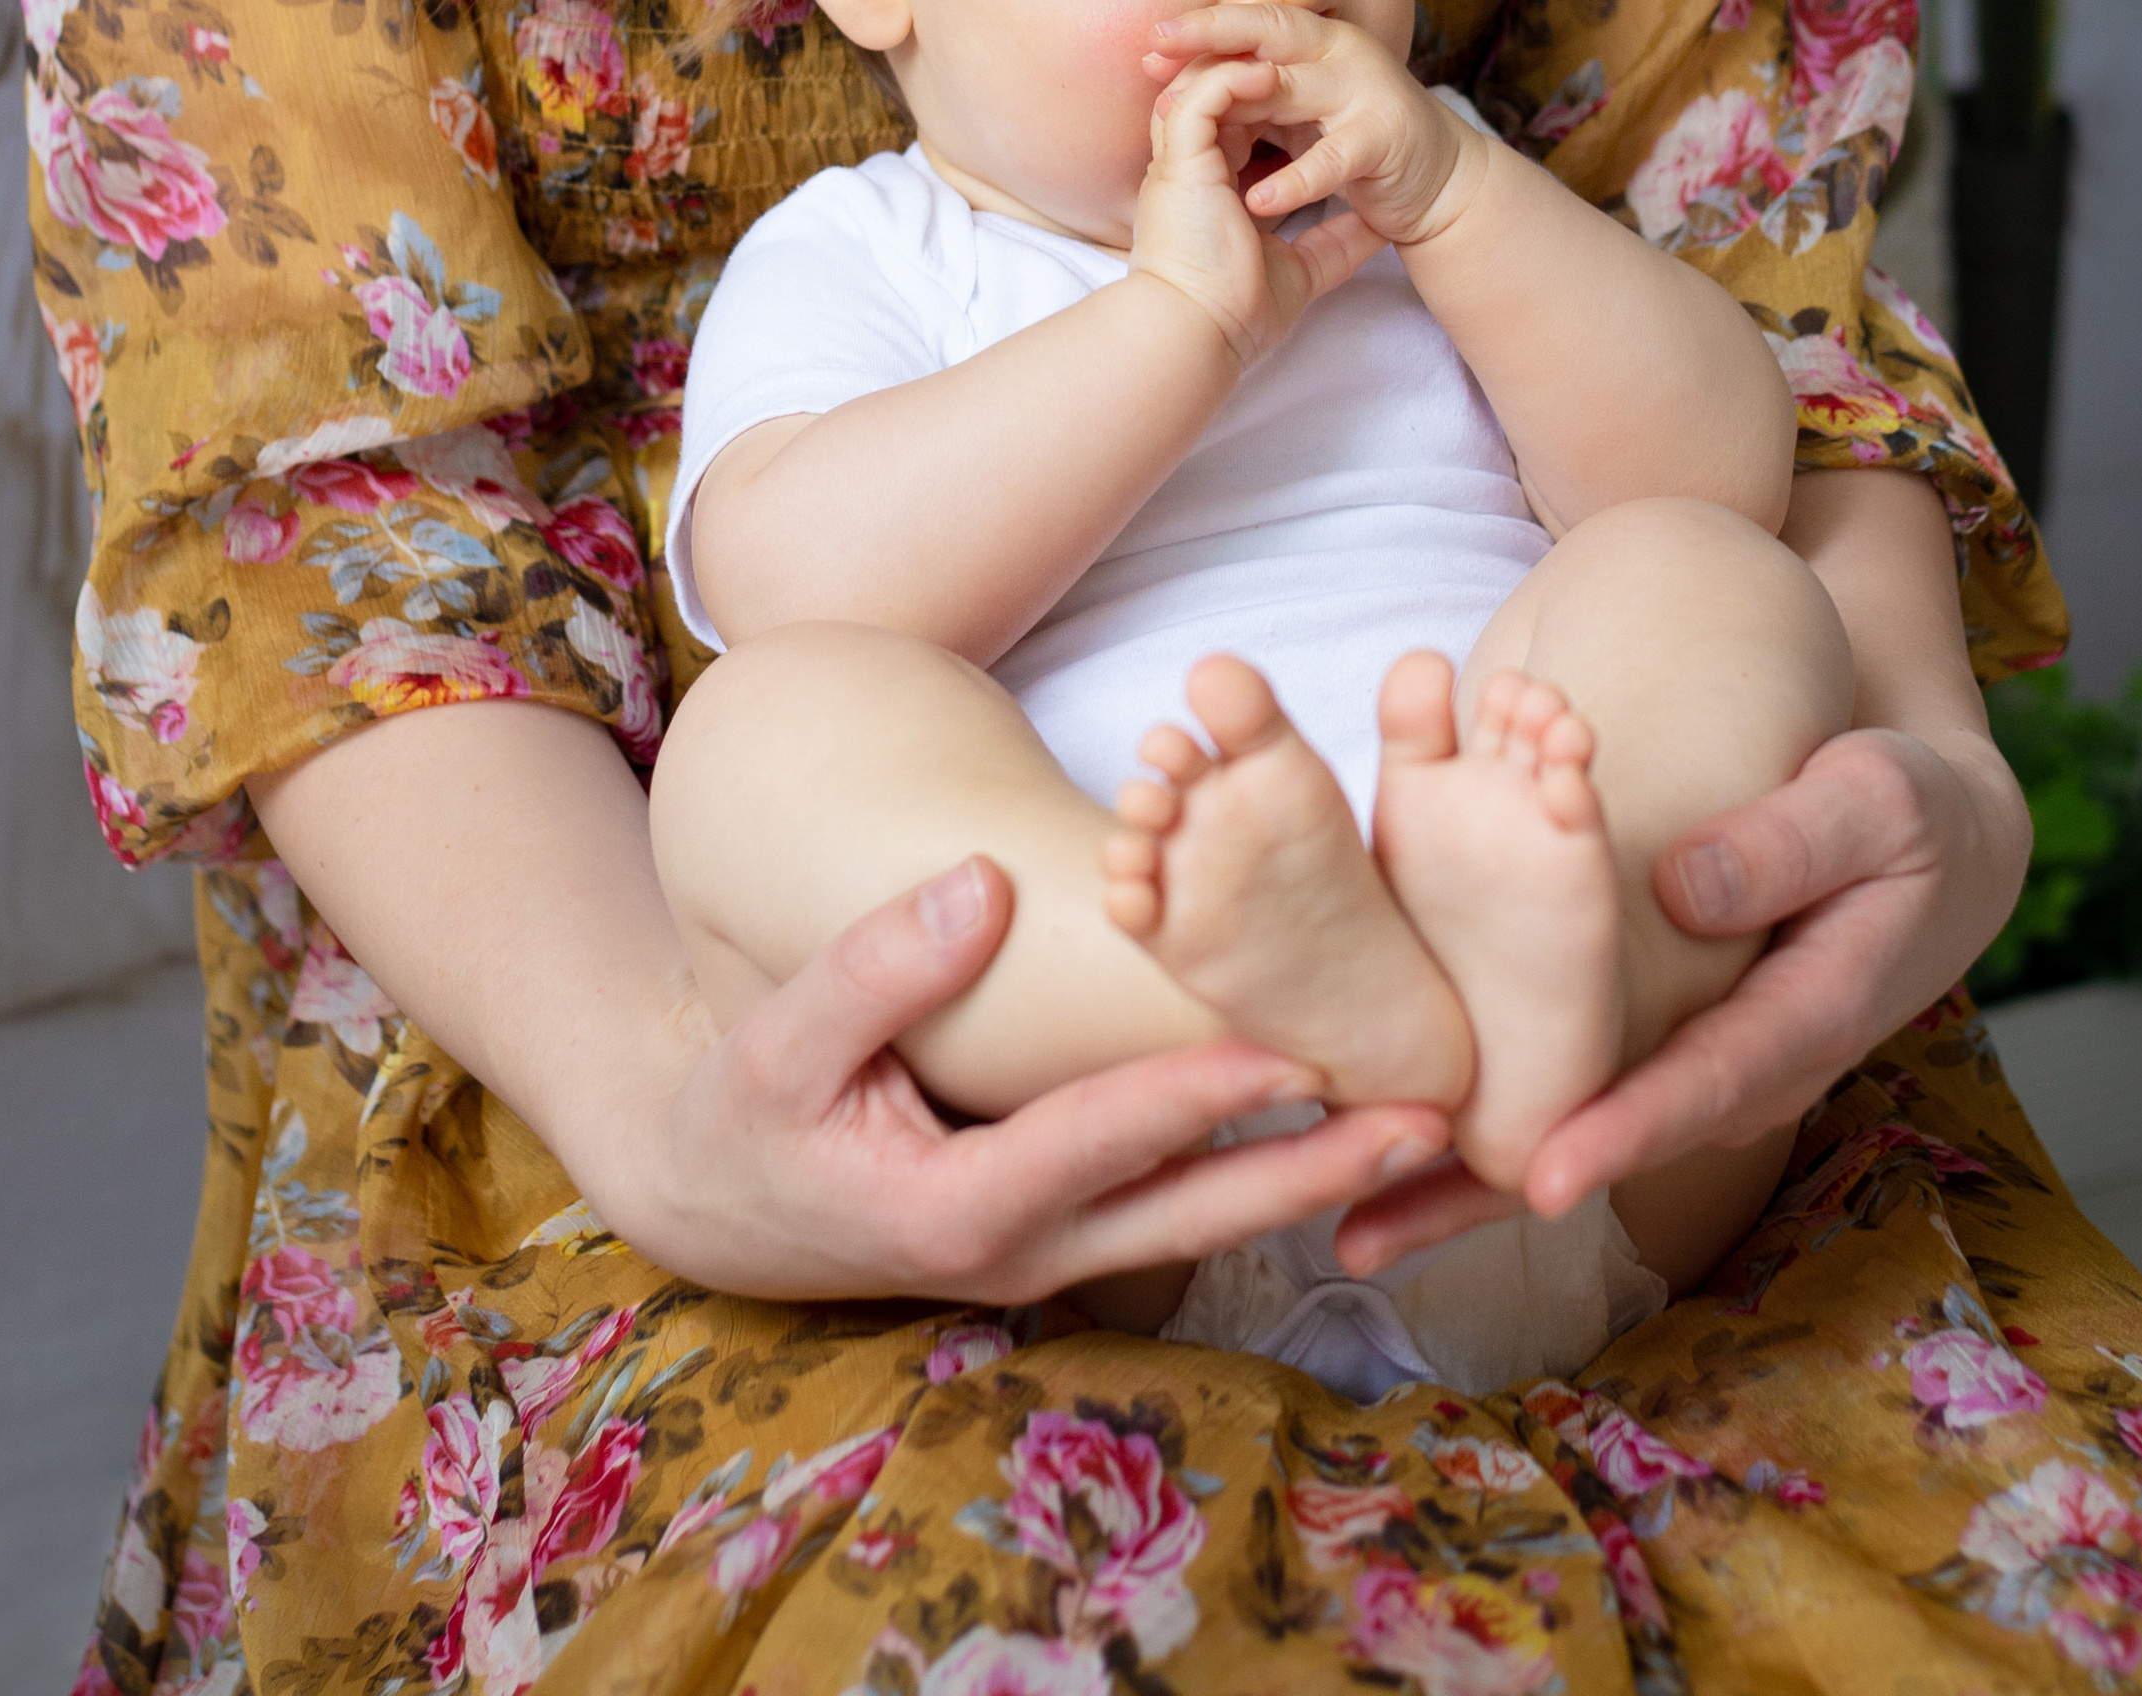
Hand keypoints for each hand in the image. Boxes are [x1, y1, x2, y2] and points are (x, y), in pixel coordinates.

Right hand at [602, 852, 1452, 1302]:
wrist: (720, 1205)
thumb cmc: (747, 1115)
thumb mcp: (781, 1039)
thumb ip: (879, 964)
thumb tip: (985, 885)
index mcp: (955, 1206)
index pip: (1100, 1143)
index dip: (1196, 1100)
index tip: (1290, 1052)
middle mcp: (1024, 1251)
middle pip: (1190, 1215)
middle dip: (1311, 1170)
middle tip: (1421, 1121)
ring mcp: (1051, 1255)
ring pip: (1199, 1221)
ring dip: (1308, 1178)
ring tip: (1416, 1128)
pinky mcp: (1065, 1234)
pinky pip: (1172, 1207)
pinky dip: (1254, 1171)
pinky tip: (1327, 1123)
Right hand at [1130, 31, 1388, 367]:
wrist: (1202, 335)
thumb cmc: (1240, 311)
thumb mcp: (1304, 269)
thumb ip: (1334, 241)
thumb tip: (1379, 227)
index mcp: (1210, 186)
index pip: (1232, 123)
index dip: (1267, 100)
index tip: (1311, 87)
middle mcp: (1189, 167)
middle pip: (1212, 93)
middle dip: (1247, 64)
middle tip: (1293, 47)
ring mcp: (1179, 162)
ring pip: (1200, 85)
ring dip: (1240, 62)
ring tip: (1287, 53)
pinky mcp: (1178, 163)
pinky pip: (1200, 100)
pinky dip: (1233, 81)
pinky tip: (1270, 76)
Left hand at [1142, 4, 1479, 258]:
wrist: (1439, 182)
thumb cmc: (1357, 142)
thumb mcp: (1302, 110)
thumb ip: (1254, 94)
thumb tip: (1181, 87)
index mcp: (1319, 43)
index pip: (1254, 24)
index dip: (1203, 28)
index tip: (1152, 39)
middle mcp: (1342, 54)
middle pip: (1269, 36)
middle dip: (1209, 40)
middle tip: (1156, 51)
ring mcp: (1365, 92)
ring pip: (1293, 89)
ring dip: (1236, 105)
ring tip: (1183, 121)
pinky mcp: (1384, 140)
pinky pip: (1331, 159)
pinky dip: (1294, 181)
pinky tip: (1257, 201)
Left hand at [1332, 724, 2029, 1277]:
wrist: (1924, 841)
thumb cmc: (1906, 812)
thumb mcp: (1879, 805)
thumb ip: (1792, 844)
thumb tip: (1683, 889)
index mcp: (1802, 1017)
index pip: (1701, 1085)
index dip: (1620, 1132)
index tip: (1538, 1174)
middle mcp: (1730, 1065)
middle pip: (1605, 1140)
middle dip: (1490, 1190)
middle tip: (1375, 1229)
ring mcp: (1685, 1057)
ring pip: (1565, 1125)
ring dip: (1460, 1180)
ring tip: (1345, 1225)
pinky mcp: (1646, 1033)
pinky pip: (1558, 1075)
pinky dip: (1476, 1110)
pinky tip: (1380, 1132)